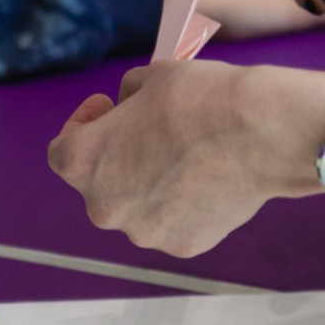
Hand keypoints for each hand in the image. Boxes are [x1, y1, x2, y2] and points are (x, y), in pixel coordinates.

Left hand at [48, 62, 324, 256]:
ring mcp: (145, 232)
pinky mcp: (185, 245)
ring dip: (149, 185)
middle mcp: (104, 207)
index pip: (63, 149)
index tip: (106, 109)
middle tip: (147, 132)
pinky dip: (183, 205)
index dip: (83, 124)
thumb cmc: (198, 99)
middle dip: (118, 157)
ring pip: (138, 208)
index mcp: (83, 162)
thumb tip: (129, 114)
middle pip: (101, 183)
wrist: (261, 133)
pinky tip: (208, 178)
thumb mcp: (147, 79)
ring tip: (184, 156)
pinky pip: (174, 222)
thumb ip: (126, 102)